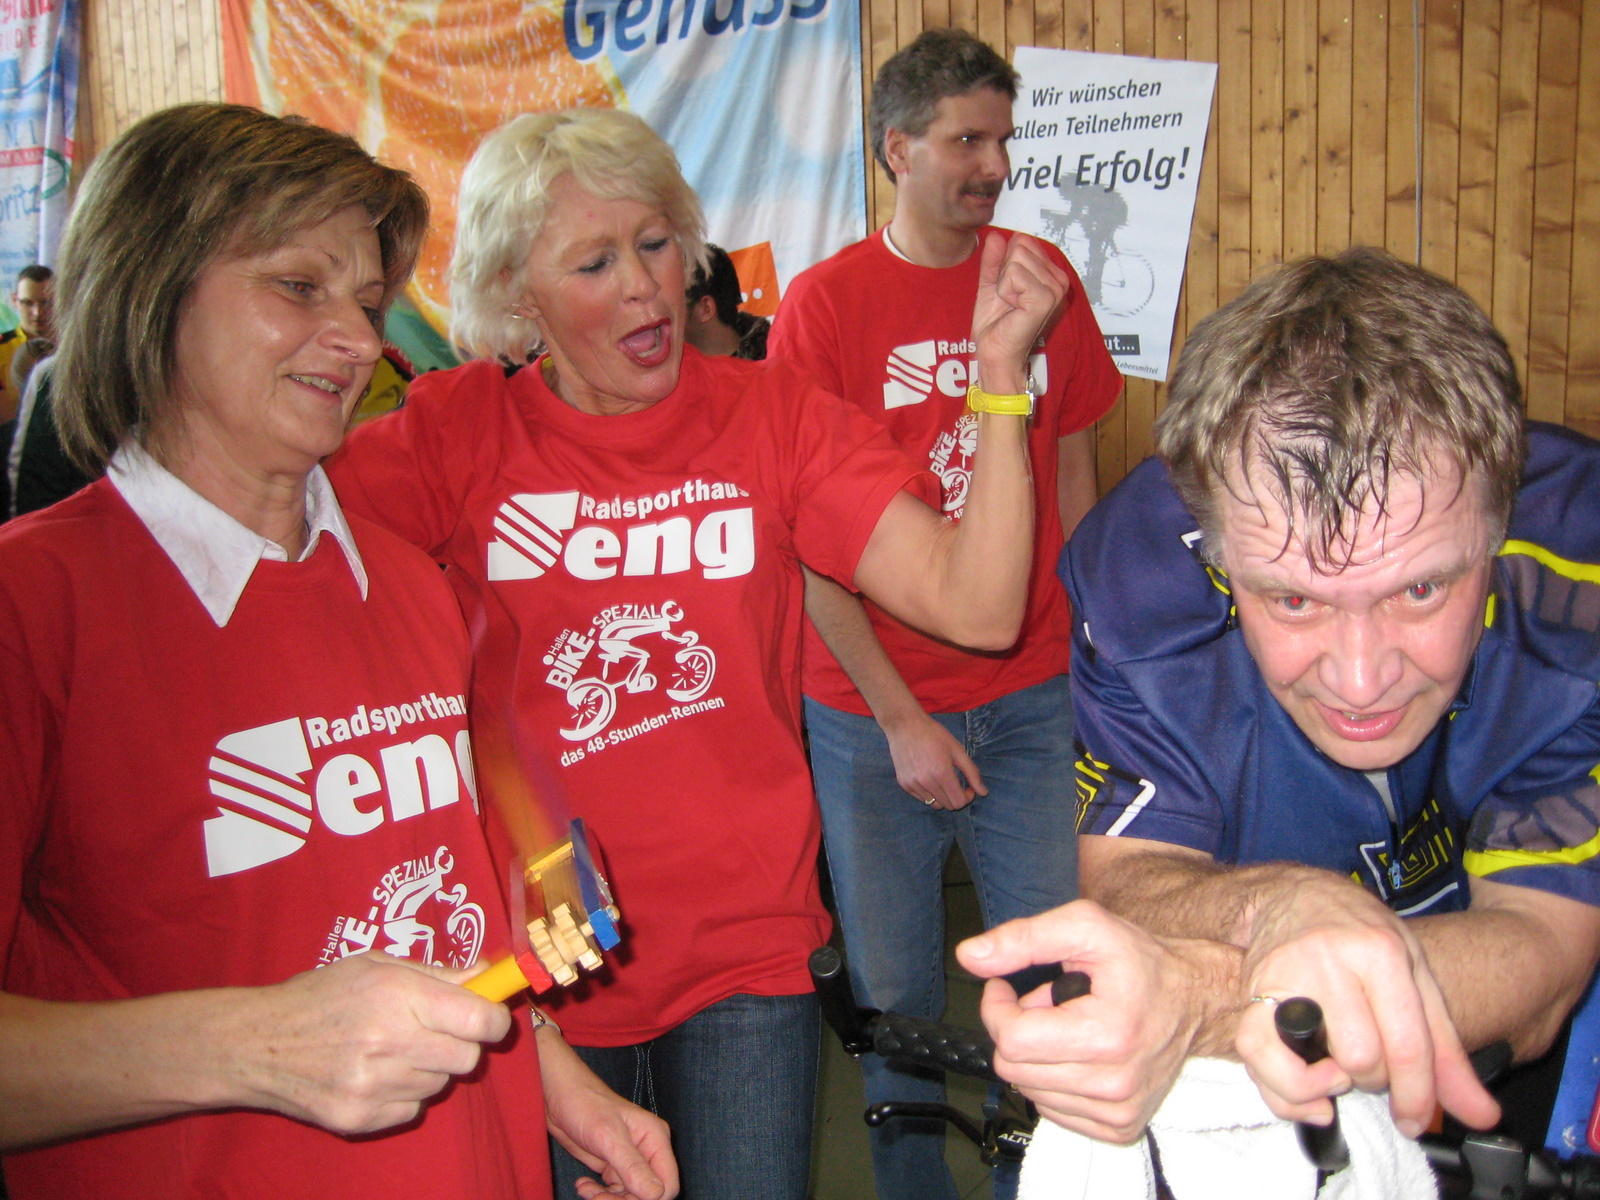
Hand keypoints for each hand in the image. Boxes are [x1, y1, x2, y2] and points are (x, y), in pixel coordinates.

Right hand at [229, 952, 512, 1134]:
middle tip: (435, 1032)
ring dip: (429, 1068)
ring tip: (394, 1050)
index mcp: (398, 996)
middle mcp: (389, 1042)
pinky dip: (404, 1094)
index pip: (478, 1020)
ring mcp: (373, 1086)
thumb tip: (485, 972)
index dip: (493, 1019)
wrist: (258, 1044)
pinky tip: (375, 1074)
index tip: (489, 1017)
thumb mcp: (375, 966)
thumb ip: (435, 973)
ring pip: (440, 1084)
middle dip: (460, 1043)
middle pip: (467, 1058)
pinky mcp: (359, 1119)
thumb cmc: (320, 995)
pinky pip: (412, 1109)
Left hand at [539, 1031, 678, 1199]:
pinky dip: (599, 1193)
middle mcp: (647, 1151)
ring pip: (630, 1195)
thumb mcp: (608, 1137)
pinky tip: (583, 1184)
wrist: (558, 1094)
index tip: (623, 1197)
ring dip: (609, 1199)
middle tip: (597, 1198)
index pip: (668, 1184)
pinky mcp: (612, 1163)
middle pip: (648, 1193)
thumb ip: (633, 1166)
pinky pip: (614, 1190)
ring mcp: (629, 1159)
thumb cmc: (585, 1105)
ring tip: (586, 1190)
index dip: (649, 1198)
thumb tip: (655, 1195)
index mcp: (655, 1140)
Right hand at [882, 709, 985, 809]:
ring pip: (934, 804)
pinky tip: (930, 778)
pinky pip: (922, 798)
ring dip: (943, 797)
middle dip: (957, 797)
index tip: (968, 787)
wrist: (905, 725)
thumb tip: (983, 792)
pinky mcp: (904, 784)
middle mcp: (926, 783)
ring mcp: (913, 785)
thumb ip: (972, 773)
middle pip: (948, 806)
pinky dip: (930, 793)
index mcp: (942, 774)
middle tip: (957, 783)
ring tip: (942, 781)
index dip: (967, 797)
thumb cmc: (934, 734)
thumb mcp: (957, 750)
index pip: (959, 802)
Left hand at [957, 900, 1234, 1142]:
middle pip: (1013, 1068)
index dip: (995, 1006)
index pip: (1012, 1039)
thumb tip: (969, 955)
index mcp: (1107, 1035)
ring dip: (1035, 1054)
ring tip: (1067, 1025)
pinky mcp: (1120, 1128)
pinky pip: (1051, 1109)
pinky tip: (1077, 1052)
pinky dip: (1051, 1079)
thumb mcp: (1084, 927)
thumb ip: (1022, 938)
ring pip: (1028, 1090)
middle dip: (1016, 1028)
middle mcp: (1115, 1084)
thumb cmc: (1141, 961)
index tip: (1004, 985)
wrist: (1196, 1000)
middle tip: (1044, 1002)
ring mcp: (1119, 1112)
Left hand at [971, 232, 1071, 391]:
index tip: (1007, 288)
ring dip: (1004, 283)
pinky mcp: (1044, 299)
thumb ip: (994, 260)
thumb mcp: (991, 284)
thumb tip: (995, 236)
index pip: (1023, 241)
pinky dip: (1005, 290)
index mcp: (1050, 274)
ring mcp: (1054, 290)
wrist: (994, 353)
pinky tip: (1012, 309)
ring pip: (1016, 259)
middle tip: (1007, 298)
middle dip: (1004, 272)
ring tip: (1010, 305)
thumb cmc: (996, 324)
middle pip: (1020, 246)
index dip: (1005, 263)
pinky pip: (1015, 274)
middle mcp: (1058, 279)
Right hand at [1230, 872, 1499, 1134]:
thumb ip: (1446, 1051)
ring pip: (1316, 1064)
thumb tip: (1482, 1116)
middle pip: (1364, 1059)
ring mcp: (1285, 974)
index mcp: (1381, 952)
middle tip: (1374, 1068)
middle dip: (1376, 1081)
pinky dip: (1286, 1090)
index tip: (1416, 1120)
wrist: (1297, 894)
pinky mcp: (1251, 991)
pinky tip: (1309, 1088)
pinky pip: (1260, 1058)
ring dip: (1336, 1085)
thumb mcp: (1415, 976)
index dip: (1417, 1096)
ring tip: (1342, 1070)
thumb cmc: (1361, 936)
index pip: (1406, 1045)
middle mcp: (1330, 959)